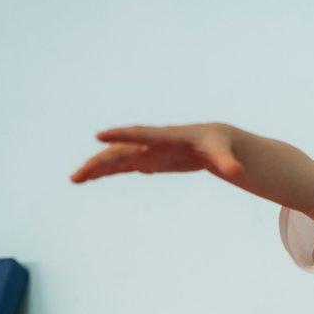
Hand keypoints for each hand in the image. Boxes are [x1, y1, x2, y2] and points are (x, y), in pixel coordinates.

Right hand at [69, 123, 244, 183]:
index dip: (122, 135)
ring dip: (96, 168)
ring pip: (116, 159)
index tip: (100, 135)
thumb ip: (226, 162)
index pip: (142, 135)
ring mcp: (145, 152)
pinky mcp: (145, 161)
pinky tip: (87, 179)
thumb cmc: (218, 144)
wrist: (212, 141)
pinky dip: (104, 172)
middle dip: (101, 161)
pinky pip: (120, 167)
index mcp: (167, 137)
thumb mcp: (223, 152)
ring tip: (75, 179)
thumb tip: (238, 173)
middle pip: (121, 151)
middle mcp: (151, 143)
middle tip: (80, 173)